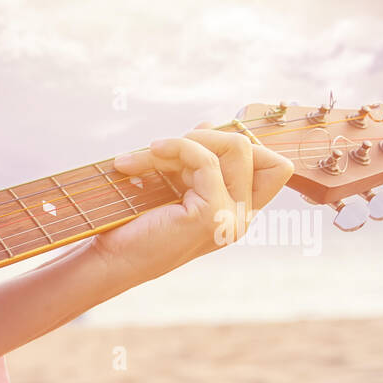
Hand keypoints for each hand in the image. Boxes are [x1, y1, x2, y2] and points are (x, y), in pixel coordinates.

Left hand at [89, 125, 294, 287]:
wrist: (110, 259)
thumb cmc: (133, 224)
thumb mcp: (174, 185)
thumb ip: (197, 160)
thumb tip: (209, 123)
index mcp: (236, 212)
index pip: (273, 166)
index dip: (234, 144)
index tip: (192, 144)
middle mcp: (240, 218)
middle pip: (252, 149)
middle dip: (206, 136)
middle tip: (164, 149)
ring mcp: (231, 218)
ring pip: (234, 148)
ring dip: (186, 140)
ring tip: (150, 153)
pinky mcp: (212, 215)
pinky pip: (206, 160)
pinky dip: (177, 147)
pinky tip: (149, 153)